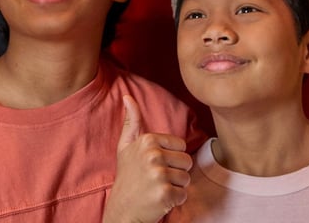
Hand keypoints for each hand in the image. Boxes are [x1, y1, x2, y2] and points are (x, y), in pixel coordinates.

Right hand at [102, 95, 192, 222]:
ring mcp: (158, 175)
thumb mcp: (125, 147)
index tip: (155, 165)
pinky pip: (184, 195)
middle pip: (187, 161)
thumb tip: (127, 97)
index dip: (171, 158)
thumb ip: (131, 121)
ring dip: (176, 187)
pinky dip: (175, 201)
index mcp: (147, 140)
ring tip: (157, 189)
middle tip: (157, 179)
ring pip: (186, 178)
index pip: (180, 146)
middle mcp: (152, 155)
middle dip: (176, 173)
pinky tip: (160, 200)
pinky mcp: (164, 193)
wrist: (121, 210)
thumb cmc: (127, 177)